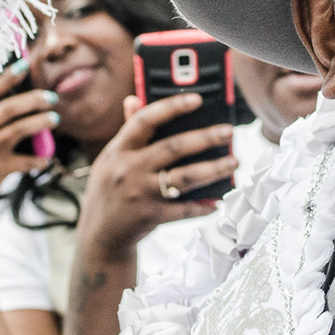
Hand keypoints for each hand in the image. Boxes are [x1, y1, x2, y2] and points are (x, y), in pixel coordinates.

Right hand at [0, 61, 58, 224]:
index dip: (7, 79)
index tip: (24, 64)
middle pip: (8, 109)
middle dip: (33, 100)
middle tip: (52, 98)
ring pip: (19, 130)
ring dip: (41, 123)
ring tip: (55, 119)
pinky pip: (26, 161)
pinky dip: (39, 159)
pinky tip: (46, 159)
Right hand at [77, 93, 236, 258]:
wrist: (100, 234)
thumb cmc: (110, 190)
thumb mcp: (110, 159)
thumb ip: (127, 131)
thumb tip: (133, 99)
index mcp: (118, 150)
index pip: (144, 120)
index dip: (171, 107)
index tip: (197, 99)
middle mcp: (129, 170)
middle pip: (173, 148)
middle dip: (205, 138)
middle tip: (229, 132)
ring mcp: (141, 194)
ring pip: (185, 178)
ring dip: (214, 169)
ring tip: (234, 162)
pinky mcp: (152, 216)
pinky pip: (185, 209)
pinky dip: (204, 206)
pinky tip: (219, 200)